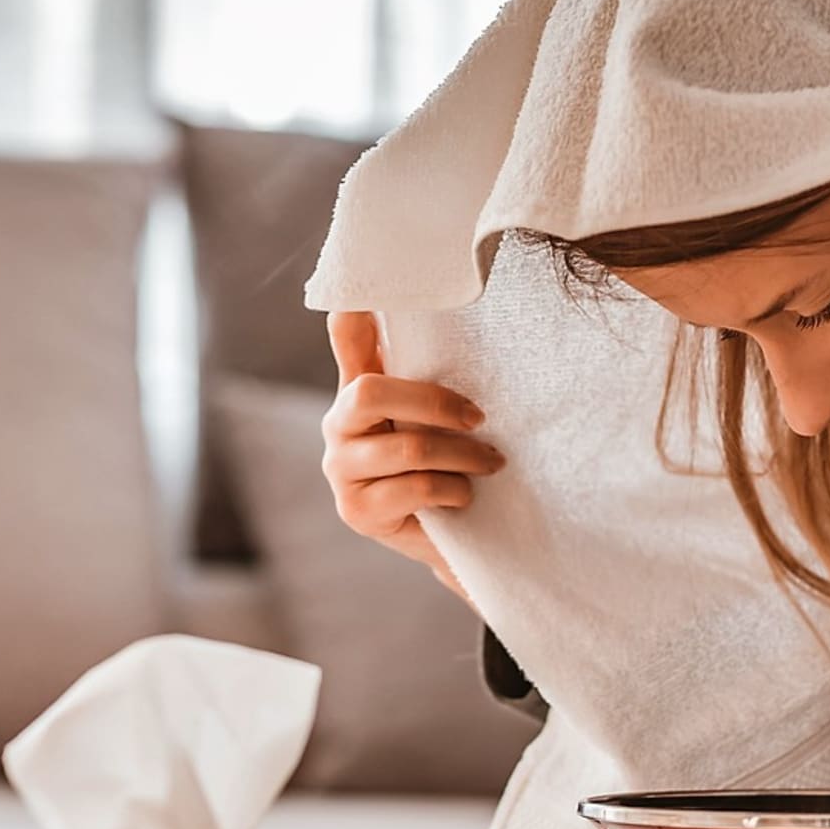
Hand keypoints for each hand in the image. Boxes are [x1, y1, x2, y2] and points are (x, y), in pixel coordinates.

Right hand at [322, 311, 502, 605]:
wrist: (448, 536)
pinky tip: (465, 494)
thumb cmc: (444, 465)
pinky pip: (417, 487)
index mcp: (356, 390)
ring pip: (408, 447)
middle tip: (480, 418)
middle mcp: (337, 425)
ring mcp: (340, 470)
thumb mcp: (439, 417)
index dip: (351, 317)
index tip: (362, 292)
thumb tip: (442, 316)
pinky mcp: (357, 511)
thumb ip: (432, 374)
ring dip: (462, 455)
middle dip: (435, 403)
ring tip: (492, 462)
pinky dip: (453, 489)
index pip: (347, 340)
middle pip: (372, 393)